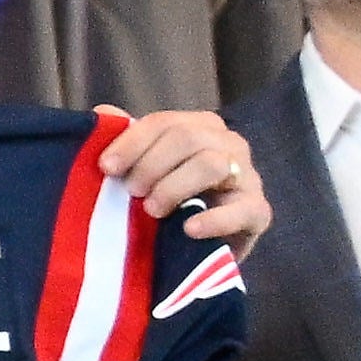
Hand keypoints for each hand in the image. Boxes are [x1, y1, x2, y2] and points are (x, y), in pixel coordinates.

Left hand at [98, 105, 268, 249]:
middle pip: (188, 137)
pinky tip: (189, 229)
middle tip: (132, 191)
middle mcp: (229, 144)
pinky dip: (213, 219)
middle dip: (151, 164)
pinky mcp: (258, 212)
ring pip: (212, 164)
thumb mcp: (145, 171)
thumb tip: (102, 112)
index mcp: (201, 127)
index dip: (132, 142)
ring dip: (174, 187)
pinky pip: (242, 209)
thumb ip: (128, 142)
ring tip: (152, 210)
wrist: (201, 249)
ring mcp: (248, 177)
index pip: (164, 122)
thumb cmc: (170, 202)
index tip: (107, 167)